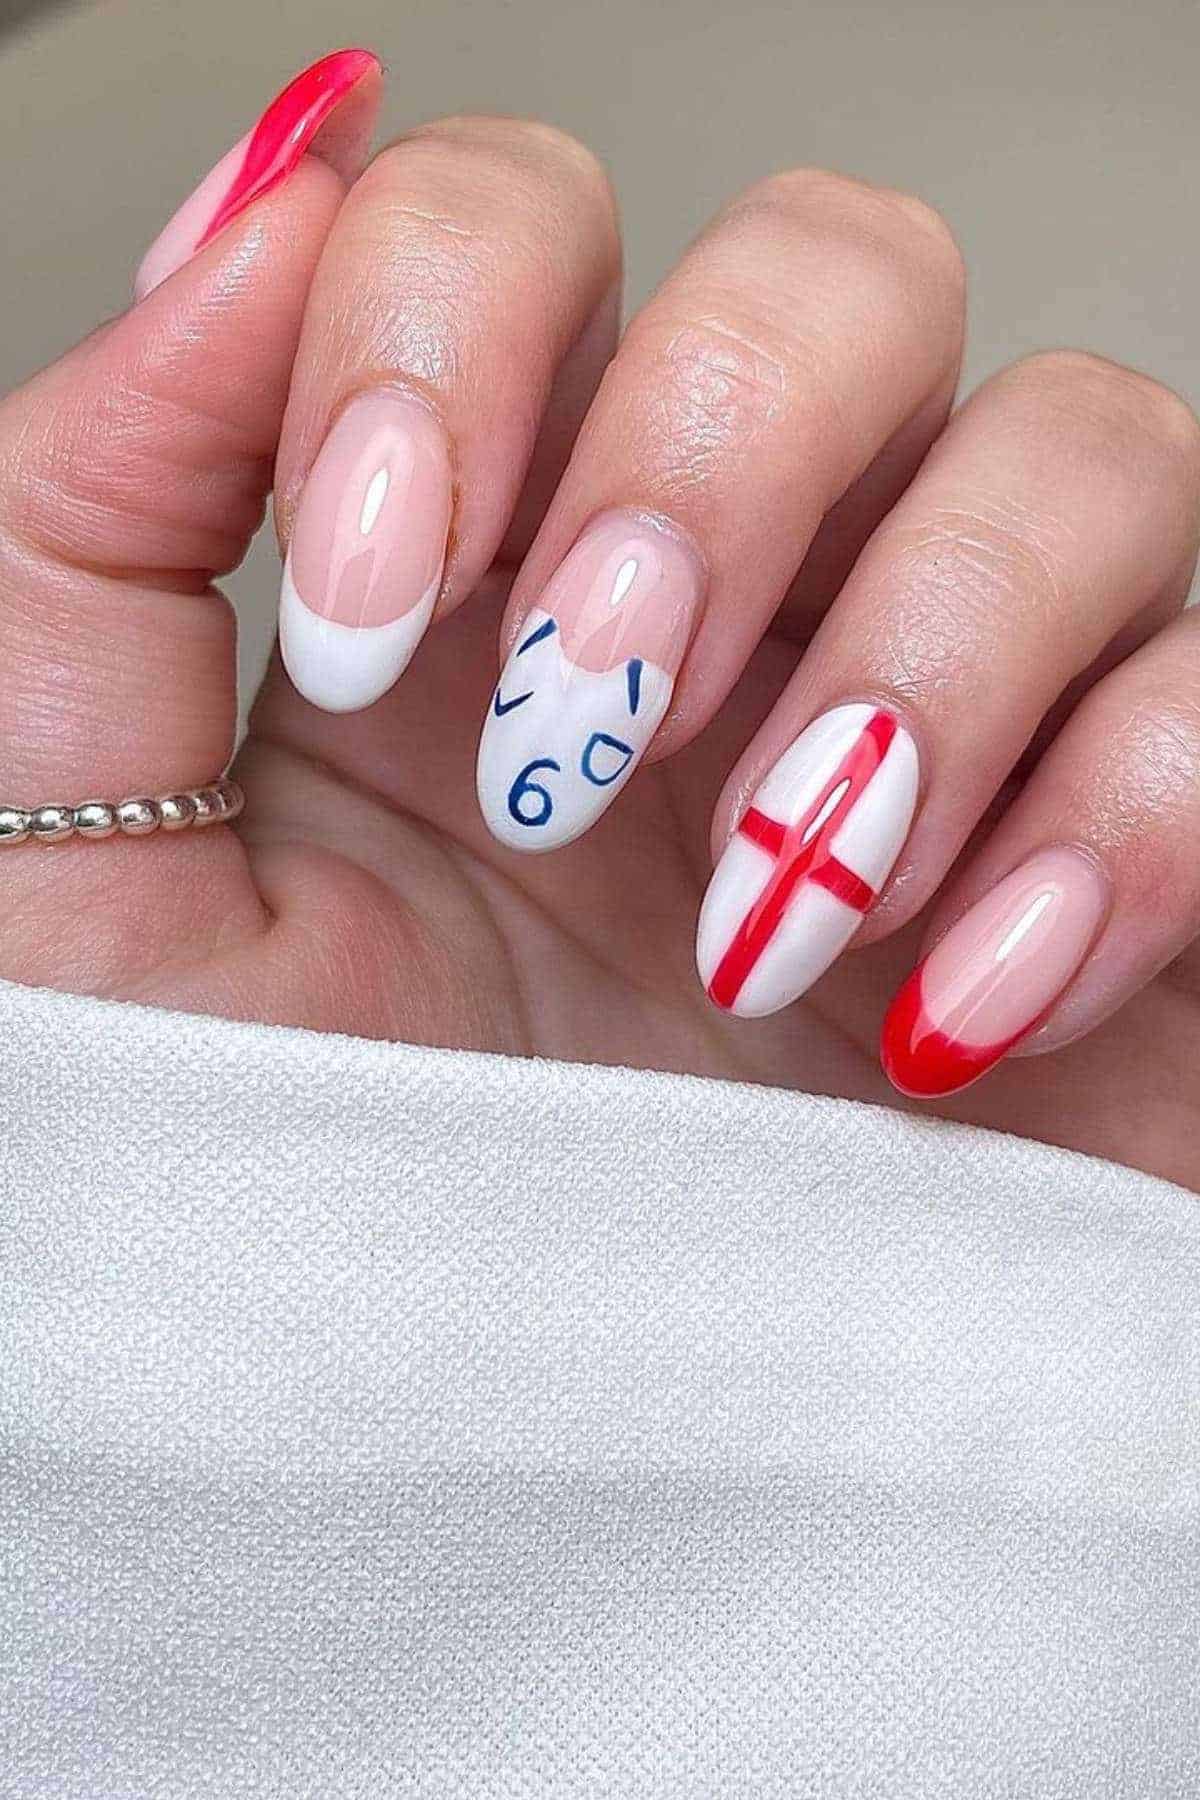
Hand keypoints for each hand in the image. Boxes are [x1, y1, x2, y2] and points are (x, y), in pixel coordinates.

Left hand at [3, 52, 1197, 1188]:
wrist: (475, 1479)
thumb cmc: (270, 1188)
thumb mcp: (81, 850)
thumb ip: (97, 505)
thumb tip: (266, 193)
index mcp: (480, 561)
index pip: (521, 219)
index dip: (448, 330)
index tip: (367, 616)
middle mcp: (737, 597)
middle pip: (838, 267)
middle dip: (712, 456)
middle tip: (589, 723)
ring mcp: (950, 712)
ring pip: (1082, 439)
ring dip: (922, 648)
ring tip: (769, 900)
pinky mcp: (1125, 860)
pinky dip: (1115, 821)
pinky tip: (945, 1004)